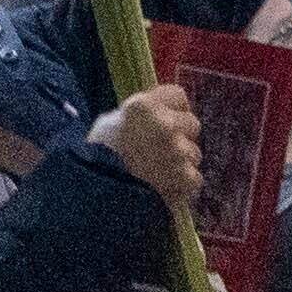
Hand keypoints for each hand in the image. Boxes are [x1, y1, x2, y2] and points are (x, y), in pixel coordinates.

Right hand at [86, 76, 210, 221]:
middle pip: (192, 123)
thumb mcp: (111, 123)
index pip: (178, 95)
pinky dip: (183, 185)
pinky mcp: (186, 177)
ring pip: (194, 153)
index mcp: (144, 106)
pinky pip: (194, 178)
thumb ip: (139, 116)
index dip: (173, 108)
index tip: (165, 119)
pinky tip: (165, 188)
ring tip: (160, 174)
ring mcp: (178, 151)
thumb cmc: (98, 158)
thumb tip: (156, 115)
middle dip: (181, 136)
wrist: (99, 196)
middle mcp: (165, 124)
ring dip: (182, 163)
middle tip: (162, 150)